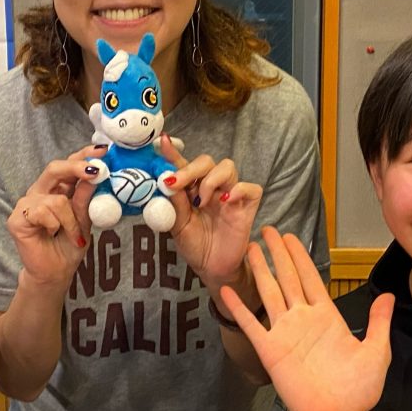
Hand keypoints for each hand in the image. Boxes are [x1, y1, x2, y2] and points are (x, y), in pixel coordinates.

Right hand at [7, 146, 101, 288]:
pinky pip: (43, 213)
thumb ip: (85, 198)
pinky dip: (56, 225)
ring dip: (71, 219)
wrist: (55, 273)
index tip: (103, 150)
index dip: (83, 155)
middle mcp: (40, 192)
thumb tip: (96, 174)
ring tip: (73, 235)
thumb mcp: (85, 220)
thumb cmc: (69, 246)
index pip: (68, 165)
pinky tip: (53, 234)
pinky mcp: (16, 219)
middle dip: (76, 168)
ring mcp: (26, 204)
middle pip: (54, 168)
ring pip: (56, 199)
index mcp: (57, 189)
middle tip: (95, 172)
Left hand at [159, 135, 261, 289]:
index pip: (183, 165)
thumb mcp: (178, 224)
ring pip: (227, 167)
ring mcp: (231, 195)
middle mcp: (212, 187)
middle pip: (207, 161)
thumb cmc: (195, 245)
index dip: (172, 153)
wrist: (212, 268)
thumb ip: (174, 201)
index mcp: (192, 189)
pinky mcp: (247, 206)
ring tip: (201, 202)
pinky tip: (226, 201)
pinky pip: (250, 188)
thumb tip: (164, 178)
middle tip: (176, 183)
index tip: (160, 142)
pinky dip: (239, 190)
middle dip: (190, 169)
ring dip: (211, 180)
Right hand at [220, 226, 390, 410]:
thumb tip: (388, 295)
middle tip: (267, 230)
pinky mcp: (270, 350)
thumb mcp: (376, 353)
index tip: (290, 237)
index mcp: (327, 317)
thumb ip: (378, 323)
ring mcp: (284, 333)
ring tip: (249, 248)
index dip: (300, 257)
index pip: (311, 278)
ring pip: (269, 293)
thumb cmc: (359, 391)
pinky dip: (239, 307)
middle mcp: (303, 320)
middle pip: (287, 278)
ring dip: (259, 270)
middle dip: (278, 254)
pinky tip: (228, 290)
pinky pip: (251, 324)